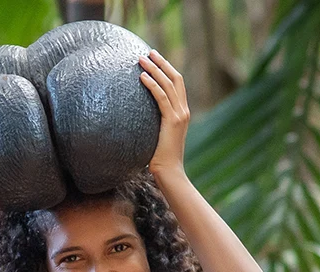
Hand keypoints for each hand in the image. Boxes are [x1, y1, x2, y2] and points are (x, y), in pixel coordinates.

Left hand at [139, 50, 187, 176]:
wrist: (170, 172)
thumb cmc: (159, 158)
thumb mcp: (157, 135)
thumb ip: (153, 123)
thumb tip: (136, 116)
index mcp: (182, 112)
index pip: (177, 84)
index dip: (167, 69)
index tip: (155, 59)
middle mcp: (183, 110)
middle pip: (175, 78)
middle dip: (162, 63)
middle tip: (148, 52)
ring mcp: (180, 115)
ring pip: (168, 84)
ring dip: (154, 69)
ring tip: (141, 60)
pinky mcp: (173, 121)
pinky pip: (162, 97)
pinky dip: (152, 85)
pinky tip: (142, 77)